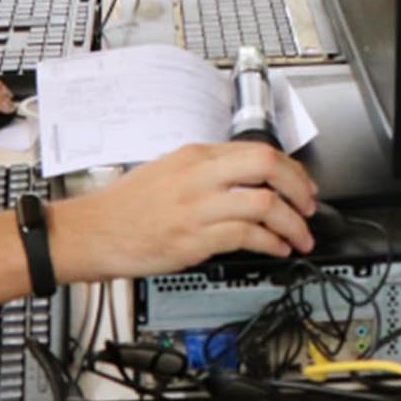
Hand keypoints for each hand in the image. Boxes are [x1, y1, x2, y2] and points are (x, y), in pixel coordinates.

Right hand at [51, 143, 319, 279]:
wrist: (90, 233)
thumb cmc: (124, 208)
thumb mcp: (167, 172)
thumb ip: (206, 173)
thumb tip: (247, 182)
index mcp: (194, 155)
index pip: (257, 151)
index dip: (290, 169)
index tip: (301, 185)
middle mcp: (198, 176)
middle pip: (267, 166)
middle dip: (299, 187)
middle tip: (310, 206)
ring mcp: (196, 207)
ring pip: (263, 204)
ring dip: (292, 223)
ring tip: (300, 237)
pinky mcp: (193, 239)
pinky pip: (246, 237)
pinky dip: (270, 243)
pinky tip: (277, 249)